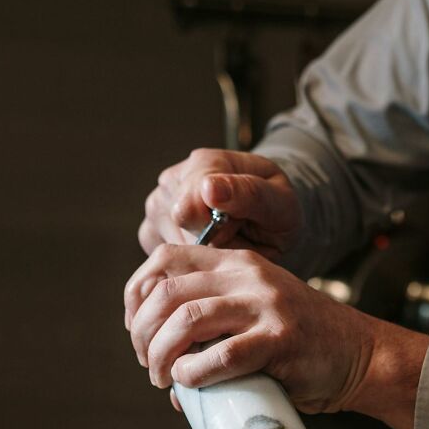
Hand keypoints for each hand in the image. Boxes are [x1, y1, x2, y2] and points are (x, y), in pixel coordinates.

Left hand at [125, 244, 428, 428]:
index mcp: (235, 262)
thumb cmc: (299, 344)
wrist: (358, 355)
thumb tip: (166, 372)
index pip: (163, 259)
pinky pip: (224, 354)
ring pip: (188, 319)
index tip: (137, 333)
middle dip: (143, 335)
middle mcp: (248, 275)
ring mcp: (266, 305)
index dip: (136, 297)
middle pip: (167, 293)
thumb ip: (214, 326)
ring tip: (163, 379)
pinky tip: (188, 383)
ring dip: (161, 355)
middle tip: (150, 367)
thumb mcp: (253, 312)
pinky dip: (195, 372)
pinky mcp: (281, 340)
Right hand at [138, 149, 301, 257]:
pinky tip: (209, 251)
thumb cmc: (275, 208)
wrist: (265, 215)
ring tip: (225, 241)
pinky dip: (189, 263)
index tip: (240, 226)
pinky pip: (163, 261)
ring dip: (202, 255)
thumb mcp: (279, 202)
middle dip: (212, 244)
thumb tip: (208, 188)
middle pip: (181, 234)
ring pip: (171, 251)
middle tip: (237, 235)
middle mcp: (173, 181)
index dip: (218, 231)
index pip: (189, 209)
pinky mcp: (149, 232)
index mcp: (204, 164)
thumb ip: (248, 193)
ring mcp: (157, 206)